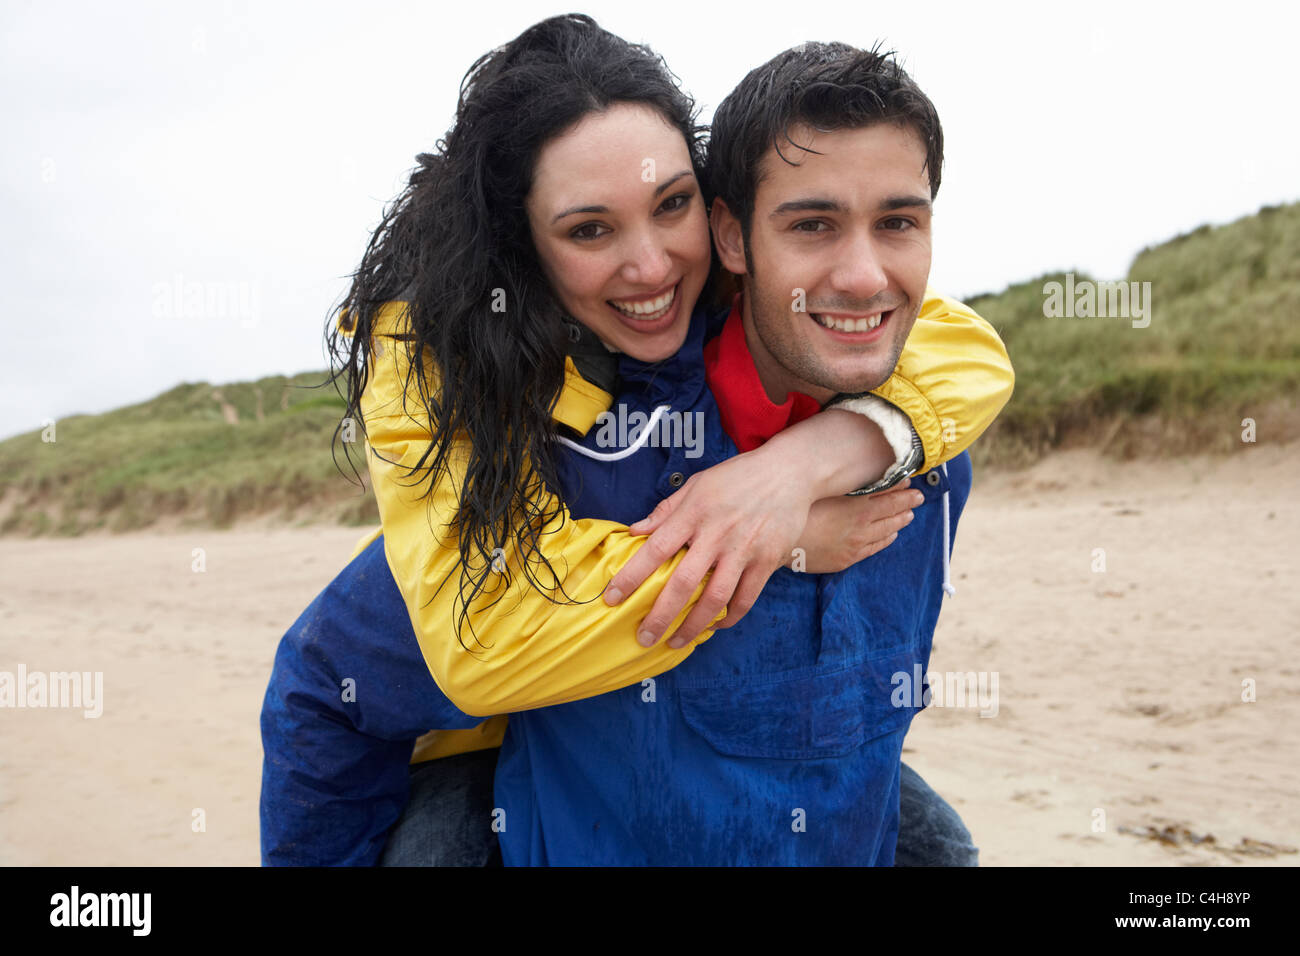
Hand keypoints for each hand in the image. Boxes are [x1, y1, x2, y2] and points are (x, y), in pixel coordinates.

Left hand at [603, 444, 814, 648]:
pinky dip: (729, 618)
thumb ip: (666, 510)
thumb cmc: (737, 477)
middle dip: (660, 615)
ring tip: (676, 642)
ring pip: (715, 598)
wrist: (788, 471)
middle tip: (643, 637)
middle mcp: (716, 534)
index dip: (631, 576)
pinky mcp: (766, 560)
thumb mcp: (697, 484)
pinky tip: (714, 626)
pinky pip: (746, 598)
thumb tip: (635, 531)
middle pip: (682, 583)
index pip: (655, 549)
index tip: (612, 597)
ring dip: (693, 626)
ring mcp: (743, 549)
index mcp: (693, 513)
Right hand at [789, 483, 922, 573]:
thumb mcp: (824, 489)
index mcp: (857, 507)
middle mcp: (861, 527)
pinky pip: (874, 549)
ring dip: (899, 522)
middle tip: (918, 496)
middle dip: (907, 503)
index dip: (901, 487)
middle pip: (892, 513)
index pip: (889, 495)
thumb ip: (849, 481)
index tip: (909, 480)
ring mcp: (855, 545)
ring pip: (886, 532)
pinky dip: (886, 540)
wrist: (779, 541)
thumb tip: (867, 471)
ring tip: (908, 515)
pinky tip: (891, 535)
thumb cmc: (797, 509)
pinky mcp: (847, 559)